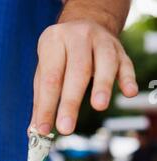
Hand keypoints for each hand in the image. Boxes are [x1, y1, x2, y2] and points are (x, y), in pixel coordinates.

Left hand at [30, 20, 137, 135]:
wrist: (84, 24)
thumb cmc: (60, 57)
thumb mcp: (44, 72)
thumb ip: (41, 101)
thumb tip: (35, 131)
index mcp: (53, 41)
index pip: (50, 78)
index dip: (46, 106)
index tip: (43, 129)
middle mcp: (78, 36)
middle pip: (77, 71)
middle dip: (70, 102)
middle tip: (65, 128)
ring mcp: (101, 41)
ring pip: (104, 62)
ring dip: (102, 85)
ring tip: (99, 106)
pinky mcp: (119, 50)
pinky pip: (126, 64)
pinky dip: (128, 79)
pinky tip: (129, 93)